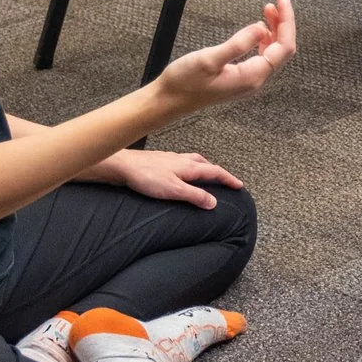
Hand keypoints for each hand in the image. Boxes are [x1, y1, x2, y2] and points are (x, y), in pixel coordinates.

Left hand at [91, 147, 243, 209]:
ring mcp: (171, 159)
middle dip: (218, 172)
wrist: (123, 166)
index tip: (239, 185)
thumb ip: (194, 196)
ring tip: (207, 174)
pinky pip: (182, 162)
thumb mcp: (174, 190)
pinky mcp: (161, 161)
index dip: (228, 179)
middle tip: (226, 180)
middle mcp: (183, 159)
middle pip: (206, 164)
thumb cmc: (147, 177)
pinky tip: (182, 173)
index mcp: (189, 166)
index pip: (215, 172)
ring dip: (204, 168)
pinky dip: (190, 167)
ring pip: (194, 161)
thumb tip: (214, 202)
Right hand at [153, 0, 296, 114]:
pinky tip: (258, 29)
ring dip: (275, 29)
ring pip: (273, 52)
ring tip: (268, 9)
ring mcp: (248, 80)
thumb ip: (238, 44)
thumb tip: (262, 28)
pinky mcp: (241, 78)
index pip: (284, 47)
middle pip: (282, 49)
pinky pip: (262, 57)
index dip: (287, 21)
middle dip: (284, 23)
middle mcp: (255, 81)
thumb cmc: (184, 82)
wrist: (168, 101)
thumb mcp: (210, 59)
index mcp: (252, 76)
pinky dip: (265, 39)